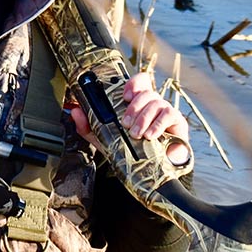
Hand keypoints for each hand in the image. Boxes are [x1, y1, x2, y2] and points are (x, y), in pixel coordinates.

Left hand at [69, 70, 189, 146]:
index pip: (139, 81)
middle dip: (134, 107)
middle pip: (146, 92)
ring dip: (144, 118)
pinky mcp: (177, 122)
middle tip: (126, 124)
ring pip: (157, 102)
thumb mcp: (105, 138)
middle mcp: (152, 103)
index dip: (133, 84)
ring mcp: (165, 111)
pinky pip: (169, 114)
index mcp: (137, 102)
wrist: (152, 170)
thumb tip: (74, 111)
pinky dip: (158, 124)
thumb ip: (88, 125)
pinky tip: (150, 135)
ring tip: (136, 134)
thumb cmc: (130, 149)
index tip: (125, 95)